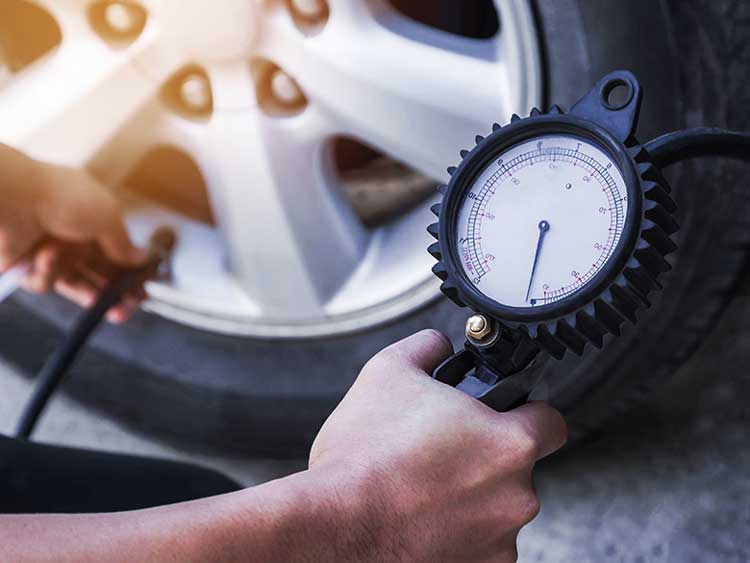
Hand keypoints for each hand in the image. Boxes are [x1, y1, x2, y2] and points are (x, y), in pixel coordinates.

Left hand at [0, 147, 145, 321]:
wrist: (11, 198)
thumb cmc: (61, 197)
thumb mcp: (106, 217)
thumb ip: (124, 244)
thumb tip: (143, 258)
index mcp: (94, 220)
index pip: (118, 253)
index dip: (131, 274)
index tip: (142, 291)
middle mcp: (73, 237)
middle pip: (99, 273)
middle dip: (114, 293)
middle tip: (125, 309)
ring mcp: (50, 252)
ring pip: (75, 282)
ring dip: (87, 292)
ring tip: (100, 304)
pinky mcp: (27, 266)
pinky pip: (45, 281)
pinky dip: (47, 273)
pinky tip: (46, 259)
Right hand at [310, 330, 566, 562]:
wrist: (332, 528)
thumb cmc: (362, 459)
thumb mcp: (387, 372)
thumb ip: (425, 348)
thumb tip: (436, 345)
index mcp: (507, 443)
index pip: (552, 423)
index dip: (529, 413)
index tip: (508, 416)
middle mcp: (514, 496)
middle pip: (518, 468)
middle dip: (485, 457)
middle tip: (442, 450)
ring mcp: (498, 540)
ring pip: (496, 508)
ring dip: (470, 496)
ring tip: (422, 486)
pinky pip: (479, 543)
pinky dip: (457, 532)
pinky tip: (420, 517)